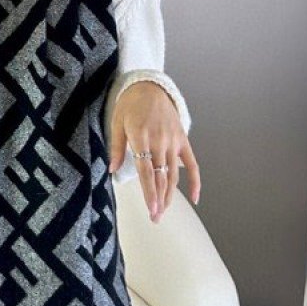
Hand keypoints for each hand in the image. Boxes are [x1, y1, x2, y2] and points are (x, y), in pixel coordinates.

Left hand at [108, 80, 200, 221]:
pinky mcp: (183, 140)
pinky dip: (195, 181)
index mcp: (141, 137)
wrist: (150, 86)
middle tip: (155, 219)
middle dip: (158, 200)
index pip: (147, 172)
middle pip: (161, 177)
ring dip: (170, 195)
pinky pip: (192, 164)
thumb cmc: (129, 105)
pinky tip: (195, 197)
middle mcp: (160, 141)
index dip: (150, 193)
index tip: (151, 209)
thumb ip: (116, 147)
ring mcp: (174, 141)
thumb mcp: (116, 122)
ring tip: (163, 211)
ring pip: (174, 174)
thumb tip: (111, 169)